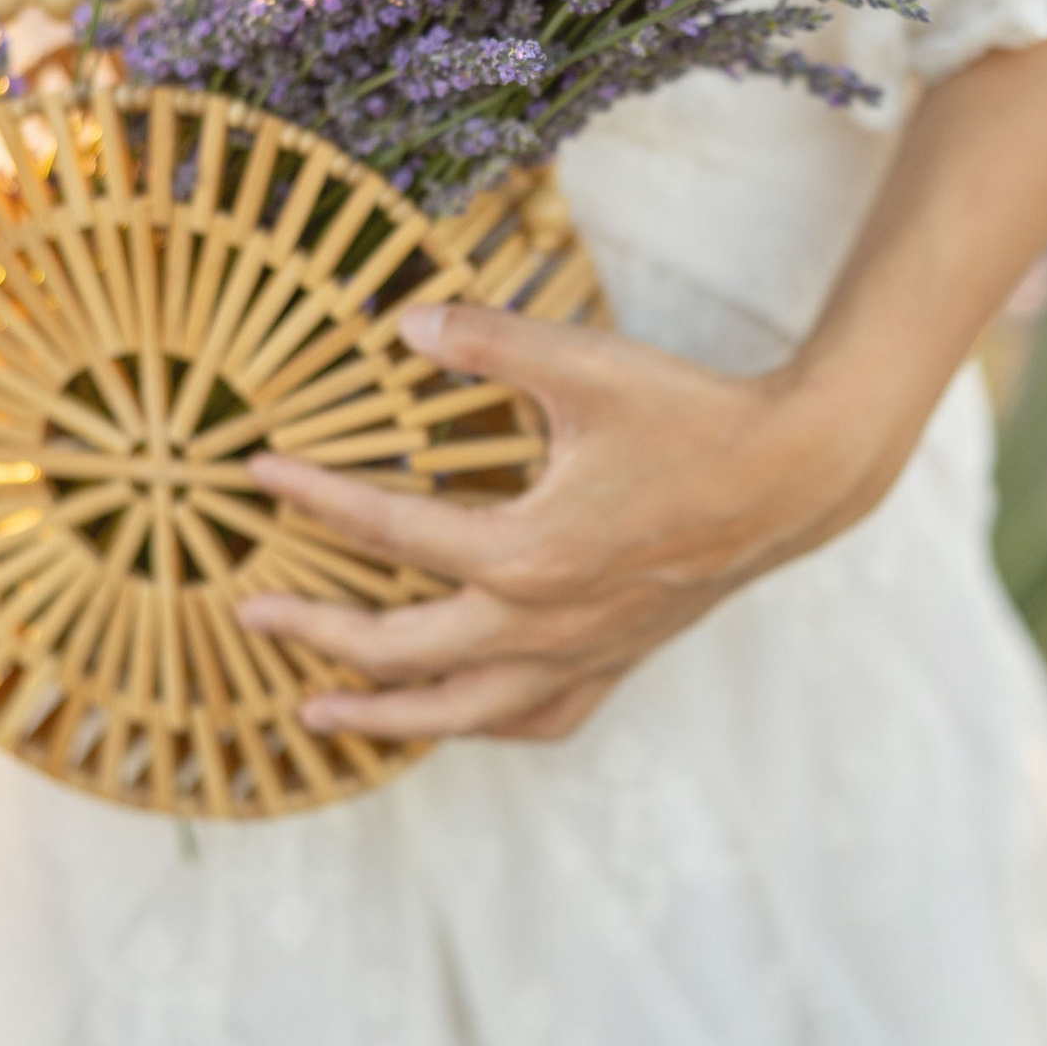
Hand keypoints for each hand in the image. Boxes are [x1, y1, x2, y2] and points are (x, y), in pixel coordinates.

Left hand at [238, 302, 901, 740]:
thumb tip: (405, 321)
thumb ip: (490, 341)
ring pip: (460, 712)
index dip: (316, 499)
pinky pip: (537, 720)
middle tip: (249, 612)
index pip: (389, 532)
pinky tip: (459, 715)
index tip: (259, 474)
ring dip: (380, 713)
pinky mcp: (617, 659)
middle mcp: (544, 622)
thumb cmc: (694, 417)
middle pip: (400, 649)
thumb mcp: (587, 364)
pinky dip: (484, 724)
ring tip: (313, 713)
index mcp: (526, 553)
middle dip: (315, 632)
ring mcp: (582, 653)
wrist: (797, 475)